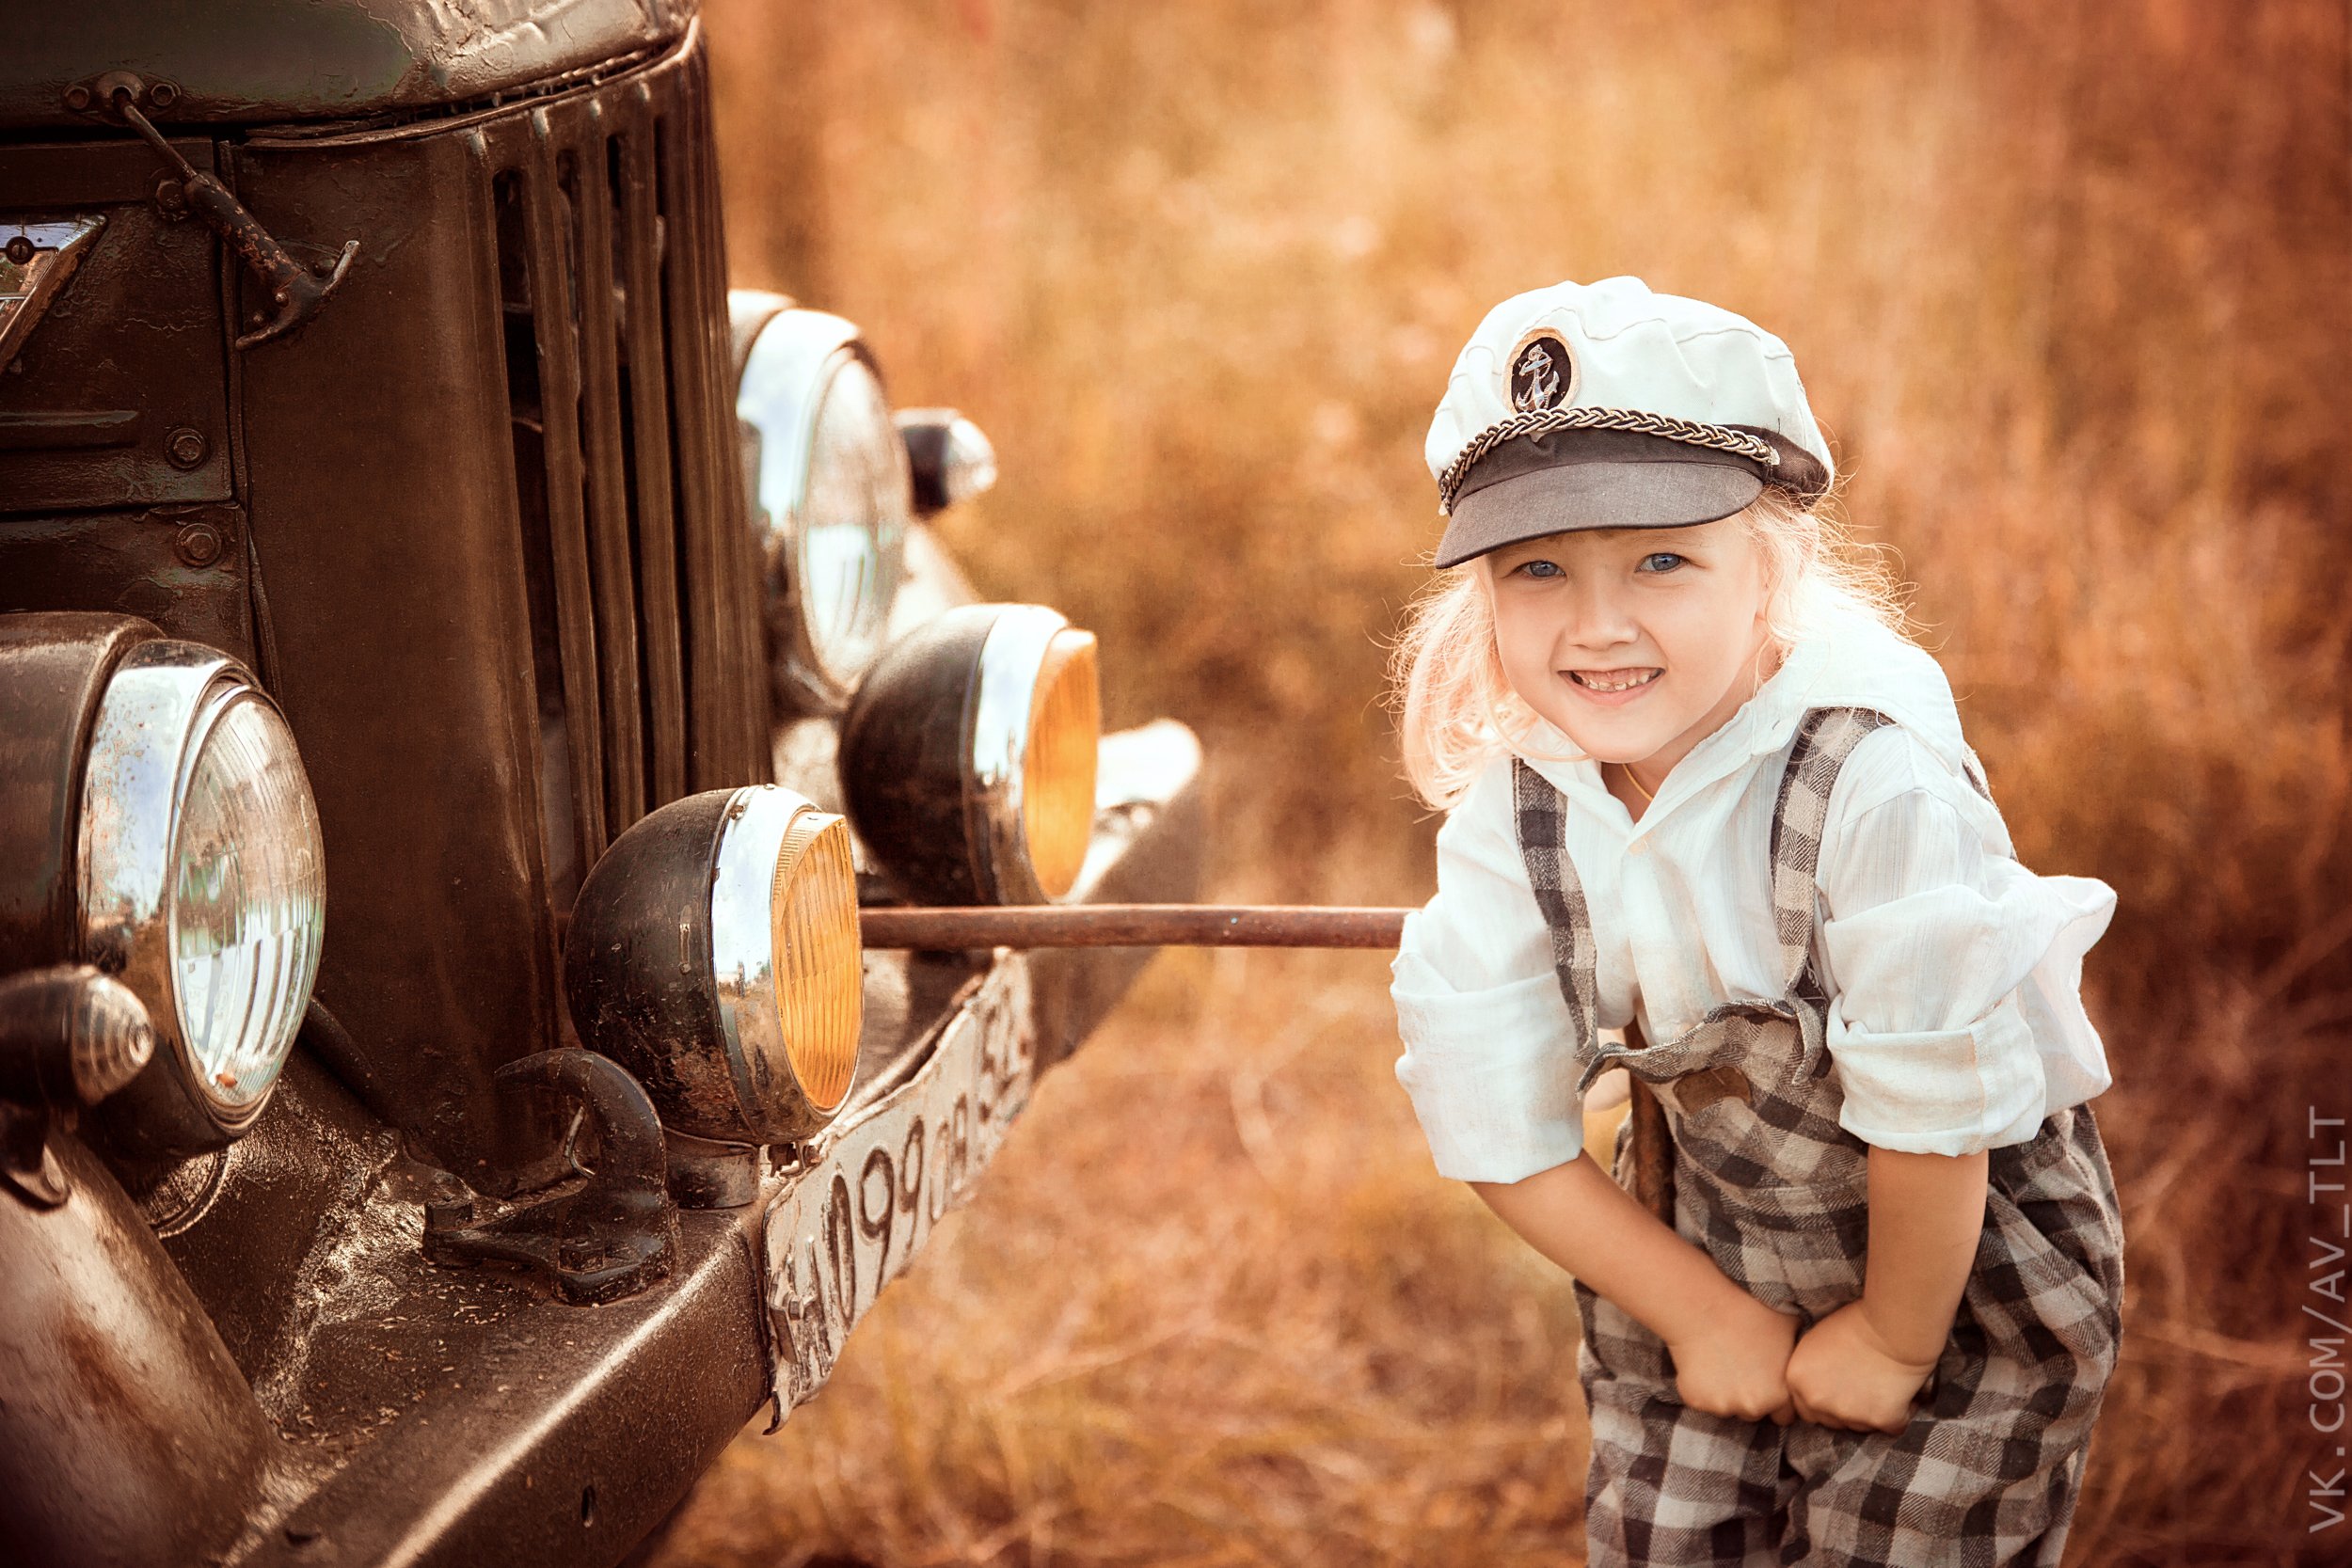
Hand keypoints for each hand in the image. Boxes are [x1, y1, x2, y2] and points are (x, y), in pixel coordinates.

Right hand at [1664, 1291, 1799, 1424]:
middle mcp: (1752, 1406)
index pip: (1784, 1415)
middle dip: (1753, 1398)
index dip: (1778, 1397)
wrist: (1705, 1306)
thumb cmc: (1751, 1313)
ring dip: (1729, 1395)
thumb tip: (1816, 1364)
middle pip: (1756, 1413)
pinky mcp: (1696, 1400)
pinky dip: (1705, 1388)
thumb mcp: (1791, 1329)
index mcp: (1780, 1395)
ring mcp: (1721, 1406)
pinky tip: (1706, 1364)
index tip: (1768, 1379)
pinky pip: (1705, 1401)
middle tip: (1745, 1369)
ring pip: (1729, 1409)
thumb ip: (1801, 1359)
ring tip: (1725, 1363)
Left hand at [1785, 1299, 1940, 1433]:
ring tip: (1882, 1385)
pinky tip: (1903, 1394)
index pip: (1804, 1407)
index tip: (1839, 1388)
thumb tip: (1817, 1385)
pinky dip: (1899, 1414)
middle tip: (1862, 1388)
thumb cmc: (1855, 1323)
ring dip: (1869, 1414)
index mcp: (1797, 1381)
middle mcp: (1817, 1401)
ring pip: (1859, 1427)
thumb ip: (1810, 1370)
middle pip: (1829, 1421)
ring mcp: (1848, 1414)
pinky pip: (1891, 1427)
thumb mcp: (1815, 1341)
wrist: (1892, 1324)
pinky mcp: (1881, 1420)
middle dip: (1843, 1410)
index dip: (1823, 1399)